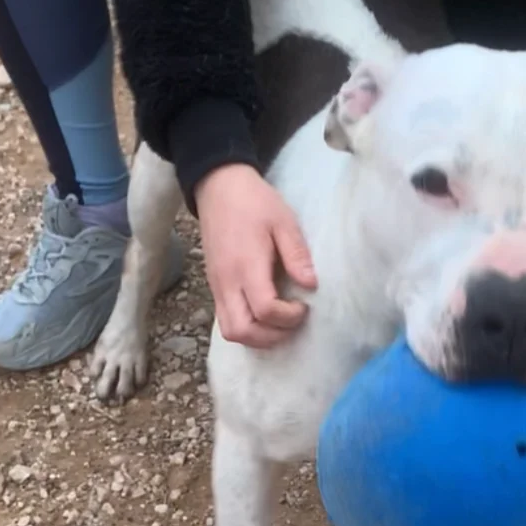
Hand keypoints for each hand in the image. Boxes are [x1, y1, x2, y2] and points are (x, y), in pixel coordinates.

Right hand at [196, 163, 317, 349]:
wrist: (218, 187)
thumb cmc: (254, 202)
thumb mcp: (283, 221)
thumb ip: (297, 255)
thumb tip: (311, 285)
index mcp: (246, 265)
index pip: (264, 310)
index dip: (288, 317)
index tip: (304, 305)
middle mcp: (227, 282)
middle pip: (242, 332)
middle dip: (272, 336)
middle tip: (292, 321)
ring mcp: (217, 287)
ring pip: (231, 332)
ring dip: (257, 337)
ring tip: (279, 323)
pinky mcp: (214, 286)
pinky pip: (226, 320)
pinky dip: (247, 328)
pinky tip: (264, 316)